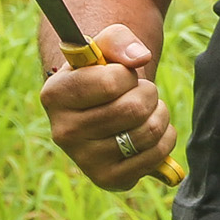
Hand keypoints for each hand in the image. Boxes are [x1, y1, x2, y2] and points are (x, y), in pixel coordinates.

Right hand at [39, 23, 178, 190]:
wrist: (102, 106)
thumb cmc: (104, 70)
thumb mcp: (105, 46)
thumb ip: (119, 39)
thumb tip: (140, 58)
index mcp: (54, 95)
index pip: (111, 83)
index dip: (127, 74)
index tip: (120, 75)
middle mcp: (62, 132)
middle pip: (133, 109)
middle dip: (147, 93)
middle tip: (138, 93)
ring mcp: (84, 160)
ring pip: (148, 131)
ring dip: (159, 113)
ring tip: (144, 110)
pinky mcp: (109, 179)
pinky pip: (156, 156)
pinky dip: (165, 137)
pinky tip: (148, 130)